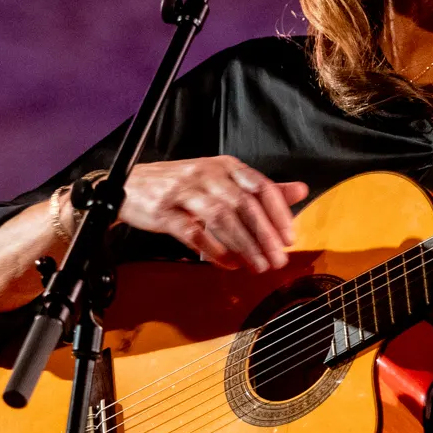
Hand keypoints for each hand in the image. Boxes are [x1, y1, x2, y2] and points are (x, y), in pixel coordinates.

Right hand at [118, 157, 308, 272]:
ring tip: (257, 266)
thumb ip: (261, 187)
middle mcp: (207, 175)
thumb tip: (302, 190)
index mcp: (225, 166)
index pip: (261, 186)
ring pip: (221, 219)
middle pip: (244, 205)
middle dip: (264, 235)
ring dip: (243, 245)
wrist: (130, 186)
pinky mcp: (165, 212)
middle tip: (278, 259)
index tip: (290, 238)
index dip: (279, 213)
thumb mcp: (223, 179)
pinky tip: (228, 264)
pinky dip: (214, 250)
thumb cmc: (183, 185)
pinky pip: (194, 233)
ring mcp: (184, 192)